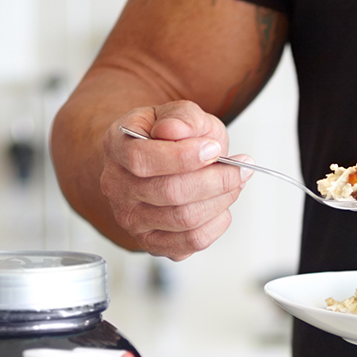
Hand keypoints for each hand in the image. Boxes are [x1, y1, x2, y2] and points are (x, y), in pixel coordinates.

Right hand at [100, 101, 252, 260]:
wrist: (163, 159)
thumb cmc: (172, 138)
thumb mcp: (181, 115)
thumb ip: (182, 117)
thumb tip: (174, 130)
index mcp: (117, 147)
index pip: (142, 159)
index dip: (184, 156)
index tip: (214, 149)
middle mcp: (117, 186)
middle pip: (170, 192)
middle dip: (215, 180)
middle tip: (238, 169)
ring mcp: (132, 218)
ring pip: (185, 219)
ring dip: (221, 200)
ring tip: (234, 184)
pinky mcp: (153, 242)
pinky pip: (192, 241)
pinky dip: (217, 223)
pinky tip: (220, 205)